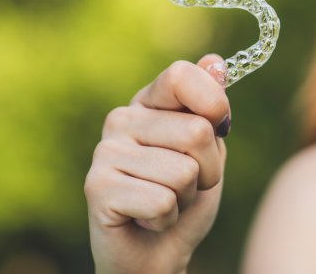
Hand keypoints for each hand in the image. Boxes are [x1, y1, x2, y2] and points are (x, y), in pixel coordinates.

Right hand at [85, 54, 230, 273]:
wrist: (156, 254)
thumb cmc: (186, 198)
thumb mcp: (210, 149)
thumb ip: (211, 107)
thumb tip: (214, 61)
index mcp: (150, 103)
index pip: (182, 75)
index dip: (214, 104)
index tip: (219, 127)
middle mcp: (122, 119)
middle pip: (196, 131)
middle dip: (208, 169)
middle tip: (188, 184)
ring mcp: (106, 152)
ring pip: (183, 171)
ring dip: (187, 197)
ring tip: (166, 202)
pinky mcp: (97, 188)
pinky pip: (163, 201)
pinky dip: (167, 218)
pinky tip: (147, 219)